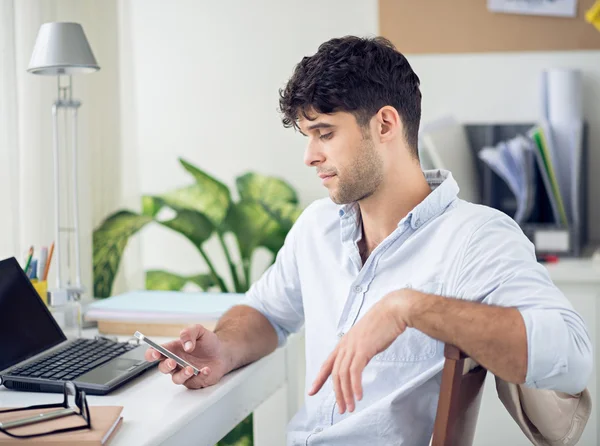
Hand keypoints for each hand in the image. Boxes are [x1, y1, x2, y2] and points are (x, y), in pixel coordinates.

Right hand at [144, 324, 228, 388]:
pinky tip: (206, 369)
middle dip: (166, 366)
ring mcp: (184, 373)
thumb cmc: (208, 342)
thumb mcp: (199, 330)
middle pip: (163, 367)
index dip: (151, 354)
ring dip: (182, 374)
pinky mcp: (194, 381)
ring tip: (190, 369)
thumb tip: (186, 346)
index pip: (156, 353)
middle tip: (172, 362)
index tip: (155, 353)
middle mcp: (176, 362)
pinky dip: (200, 376)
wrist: (223, 352)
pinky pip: (194, 382)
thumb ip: (189, 333)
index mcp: (173, 349)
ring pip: (176, 378)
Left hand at [308, 289, 414, 412]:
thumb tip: (360, 361)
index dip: (319, 379)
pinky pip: (355, 372)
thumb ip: (360, 349)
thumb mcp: (366, 338)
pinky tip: (358, 396)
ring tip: (350, 407)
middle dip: (337, 394)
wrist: (393, 310)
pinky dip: (355, 386)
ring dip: (346, 394)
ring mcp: (353, 347)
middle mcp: (345, 345)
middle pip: (335, 374)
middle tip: (341, 409)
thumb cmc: (383, 323)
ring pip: (343, 375)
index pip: (327, 363)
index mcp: (344, 342)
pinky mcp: (363, 349)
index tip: (311, 391)